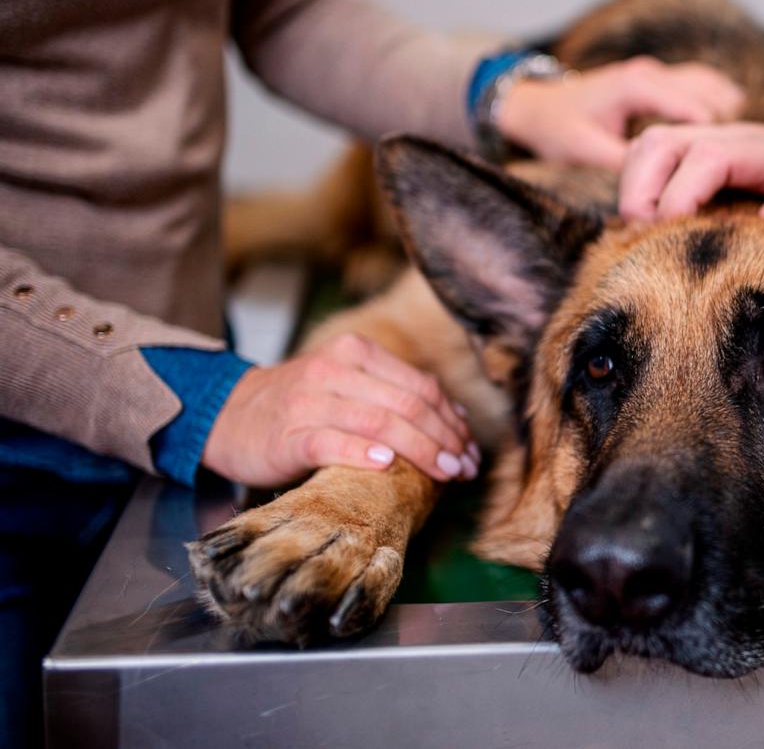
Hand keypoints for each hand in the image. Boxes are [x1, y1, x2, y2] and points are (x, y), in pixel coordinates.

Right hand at [202, 333, 477, 488]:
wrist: (229, 416)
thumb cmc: (301, 406)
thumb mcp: (349, 386)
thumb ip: (396, 396)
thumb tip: (456, 422)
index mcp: (357, 352)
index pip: (421, 386)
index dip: (452, 421)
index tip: (471, 451)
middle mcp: (335, 369)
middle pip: (408, 404)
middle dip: (445, 440)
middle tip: (465, 469)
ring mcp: (310, 401)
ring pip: (379, 422)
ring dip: (420, 451)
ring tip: (444, 473)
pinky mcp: (288, 434)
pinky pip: (332, 442)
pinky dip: (362, 453)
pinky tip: (386, 464)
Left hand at [493, 57, 743, 170]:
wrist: (534, 103)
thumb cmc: (555, 127)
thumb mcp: (585, 149)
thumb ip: (624, 166)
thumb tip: (657, 196)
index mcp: (640, 87)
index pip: (698, 112)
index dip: (714, 148)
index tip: (720, 182)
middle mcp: (655, 74)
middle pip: (714, 97)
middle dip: (726, 135)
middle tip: (732, 176)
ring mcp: (660, 74)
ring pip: (714, 89)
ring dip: (728, 120)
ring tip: (738, 160)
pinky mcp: (661, 82)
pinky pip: (705, 89)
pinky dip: (720, 109)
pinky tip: (728, 137)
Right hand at [619, 124, 763, 237]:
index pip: (708, 157)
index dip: (679, 194)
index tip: (668, 233)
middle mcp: (736, 138)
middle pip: (662, 142)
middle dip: (638, 190)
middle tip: (639, 242)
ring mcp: (716, 143)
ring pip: (650, 146)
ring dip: (632, 187)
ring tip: (638, 238)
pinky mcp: (706, 158)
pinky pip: (657, 160)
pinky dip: (640, 187)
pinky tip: (648, 230)